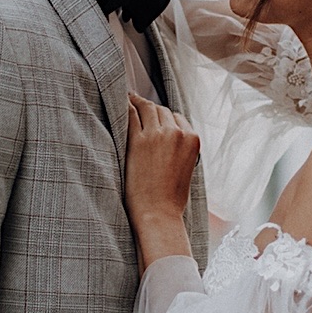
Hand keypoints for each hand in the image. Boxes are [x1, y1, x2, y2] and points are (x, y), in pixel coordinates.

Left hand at [124, 94, 199, 267]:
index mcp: (192, 140)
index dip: (164, 117)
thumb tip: (169, 142)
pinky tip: (119, 103)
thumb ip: (180, 150)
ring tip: (127, 98)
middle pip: (162, 110)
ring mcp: (158, 135)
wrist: (158, 214)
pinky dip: (126, 107)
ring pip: (147, 108)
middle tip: (137, 102)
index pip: (177, 118)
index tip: (154, 115)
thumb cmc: (170, 199)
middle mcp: (177, 133)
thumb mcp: (185, 170)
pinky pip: (131, 115)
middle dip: (150, 108)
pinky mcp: (138, 140)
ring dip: (137, 102)